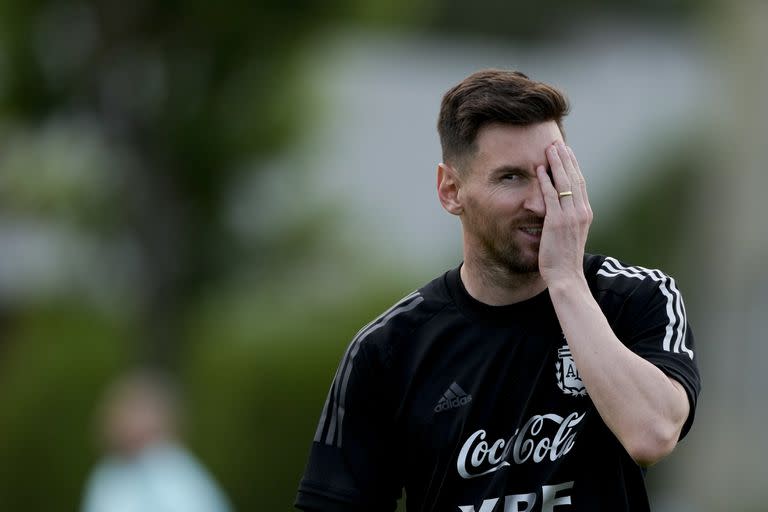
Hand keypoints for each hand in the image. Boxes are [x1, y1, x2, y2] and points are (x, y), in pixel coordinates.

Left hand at [535, 142, 592, 284]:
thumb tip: (559, 212)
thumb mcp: (570, 236)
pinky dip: (546, 181)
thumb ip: (567, 221)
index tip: (567, 153)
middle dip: (566, 159)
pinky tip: (540, 169)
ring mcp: (570, 216)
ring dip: (557, 164)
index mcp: (585, 214)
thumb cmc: (565, 260)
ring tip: (550, 148)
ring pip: (564, 183)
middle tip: (558, 143)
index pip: (580, 184)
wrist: (567, 277)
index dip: (573, 167)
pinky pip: (551, 196)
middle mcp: (581, 212)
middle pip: (575, 178)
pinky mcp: (556, 222)